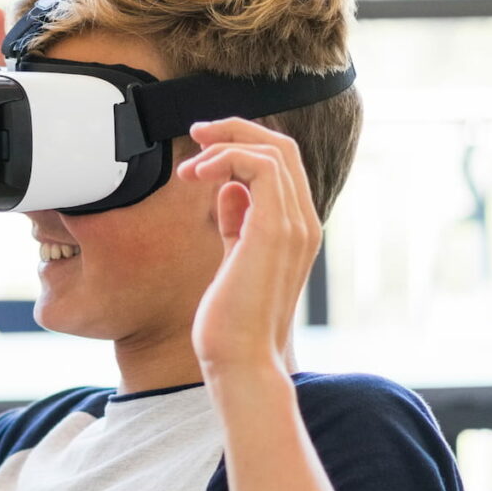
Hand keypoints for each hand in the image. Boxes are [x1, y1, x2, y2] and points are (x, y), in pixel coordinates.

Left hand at [177, 117, 316, 377]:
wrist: (240, 361)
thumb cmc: (232, 320)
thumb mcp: (235, 259)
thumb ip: (238, 222)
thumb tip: (229, 189)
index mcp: (296, 228)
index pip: (282, 163)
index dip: (243, 142)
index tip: (202, 147)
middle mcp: (302, 222)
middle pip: (282, 146)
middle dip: (235, 130)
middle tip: (194, 135)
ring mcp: (293, 225)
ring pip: (272, 150)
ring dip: (223, 146)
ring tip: (189, 169)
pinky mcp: (275, 230)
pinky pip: (260, 167)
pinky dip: (226, 159)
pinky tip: (197, 177)